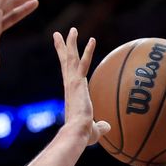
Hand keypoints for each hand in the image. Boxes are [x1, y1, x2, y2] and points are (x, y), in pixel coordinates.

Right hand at [53, 27, 110, 145]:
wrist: (77, 134)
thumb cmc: (83, 135)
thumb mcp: (94, 130)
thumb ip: (101, 127)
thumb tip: (107, 127)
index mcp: (72, 93)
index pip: (67, 73)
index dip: (64, 61)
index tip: (62, 52)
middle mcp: (69, 85)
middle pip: (65, 62)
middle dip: (62, 47)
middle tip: (58, 34)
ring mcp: (73, 83)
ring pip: (71, 58)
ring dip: (71, 43)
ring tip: (72, 30)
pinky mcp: (78, 83)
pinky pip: (84, 63)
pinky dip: (88, 51)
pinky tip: (92, 40)